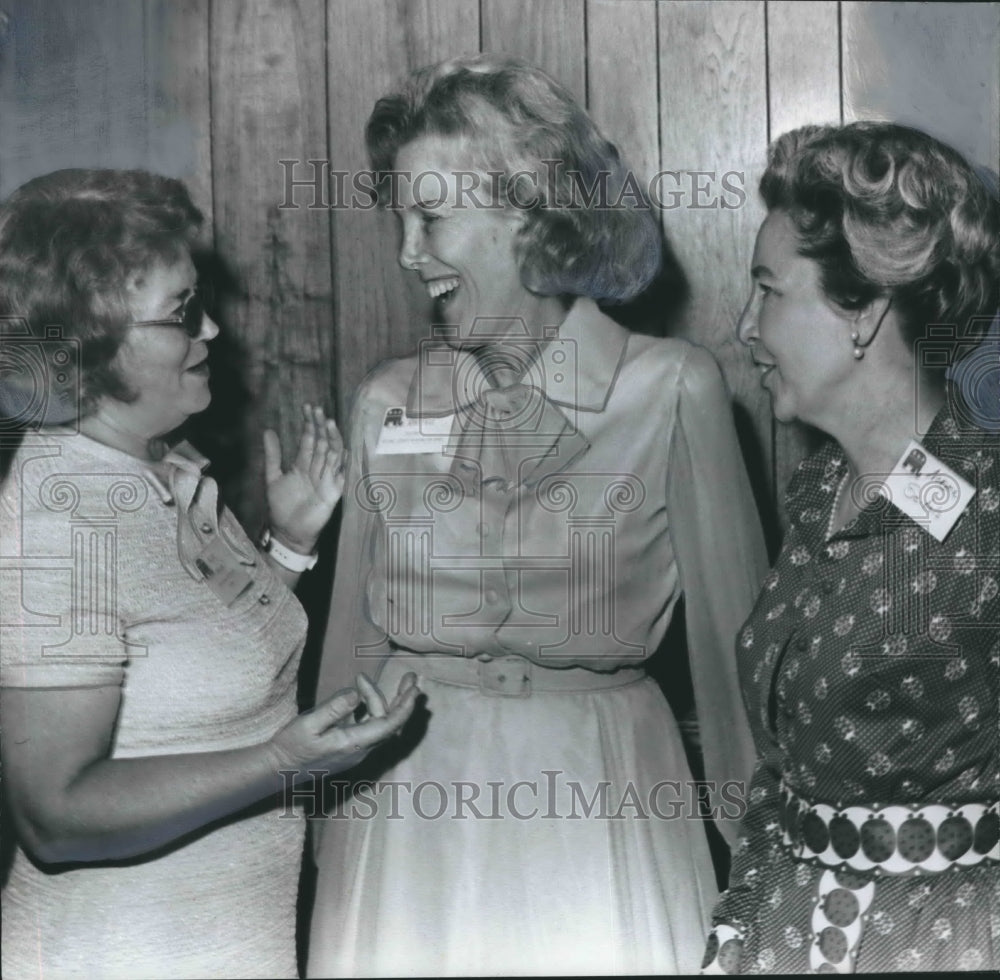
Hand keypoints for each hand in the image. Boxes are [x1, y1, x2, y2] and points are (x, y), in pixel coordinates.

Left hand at [264, 404, 344, 552]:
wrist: (287, 533)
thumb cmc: (281, 508)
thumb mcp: (272, 477)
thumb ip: (272, 455)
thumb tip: (268, 430)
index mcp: (303, 465)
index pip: (309, 440)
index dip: (309, 424)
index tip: (308, 408)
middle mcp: (316, 469)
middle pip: (321, 443)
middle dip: (320, 427)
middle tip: (318, 409)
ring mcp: (326, 480)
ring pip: (331, 454)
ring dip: (331, 439)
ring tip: (329, 423)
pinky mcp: (332, 492)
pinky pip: (340, 475)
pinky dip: (342, 464)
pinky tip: (344, 450)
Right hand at [267, 673, 418, 777]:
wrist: (278, 769)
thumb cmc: (291, 746)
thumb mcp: (308, 724)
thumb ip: (333, 709)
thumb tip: (355, 694)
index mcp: (353, 744)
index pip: (388, 725)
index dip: (404, 707)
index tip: (415, 690)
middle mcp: (360, 749)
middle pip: (390, 723)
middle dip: (403, 699)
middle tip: (411, 677)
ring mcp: (356, 749)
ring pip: (379, 722)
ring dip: (382, 700)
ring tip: (364, 678)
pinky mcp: (350, 746)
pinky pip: (369, 725)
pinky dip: (370, 707)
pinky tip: (362, 694)